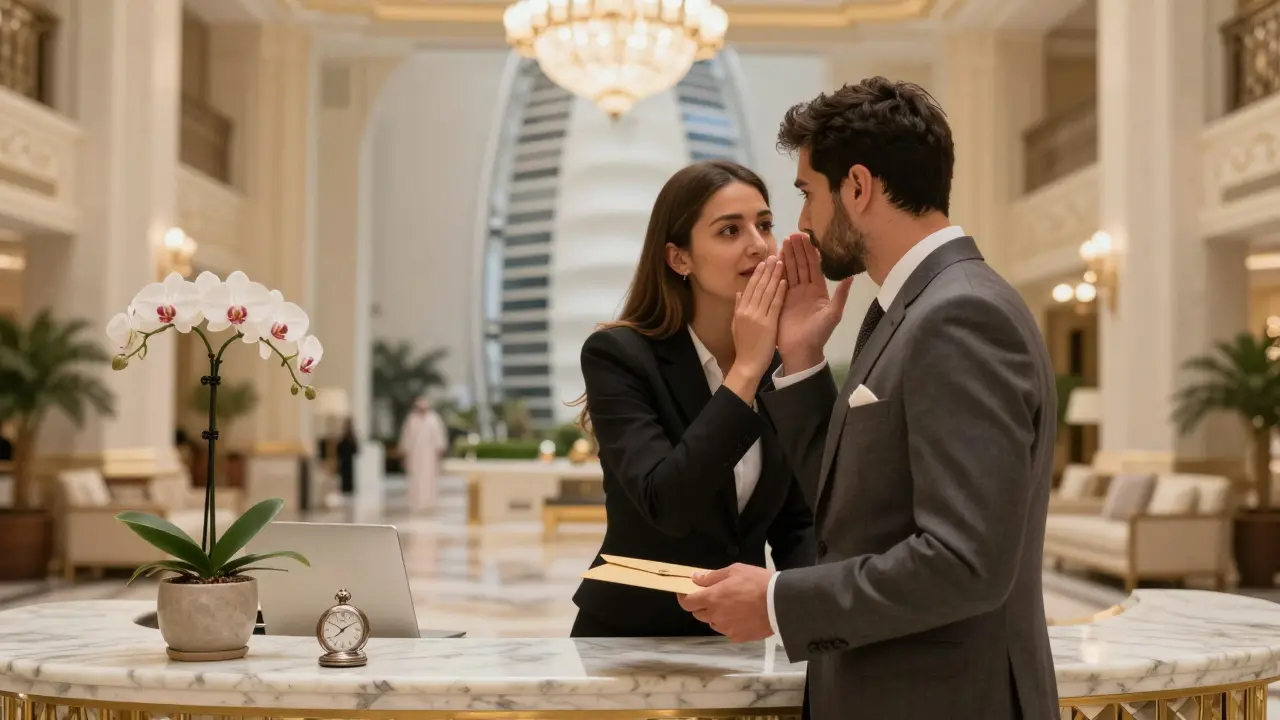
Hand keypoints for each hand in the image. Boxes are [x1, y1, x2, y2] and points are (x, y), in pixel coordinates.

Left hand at [677, 563, 774, 641]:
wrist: (780, 603)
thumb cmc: (757, 582)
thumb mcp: (734, 570)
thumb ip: (712, 576)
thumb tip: (695, 578)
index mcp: (712, 599)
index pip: (687, 603)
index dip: (684, 598)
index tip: (685, 593)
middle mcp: (715, 616)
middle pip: (698, 614)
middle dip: (701, 605)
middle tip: (713, 596)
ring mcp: (726, 629)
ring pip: (713, 623)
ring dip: (716, 615)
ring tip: (731, 605)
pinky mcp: (738, 637)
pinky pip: (727, 630)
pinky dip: (730, 623)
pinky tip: (742, 615)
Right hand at [731, 256, 785, 378]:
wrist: (748, 364)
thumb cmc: (744, 346)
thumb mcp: (736, 325)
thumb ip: (738, 308)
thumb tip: (739, 292)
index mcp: (741, 309)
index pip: (750, 287)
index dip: (757, 273)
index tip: (763, 262)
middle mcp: (748, 310)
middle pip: (758, 285)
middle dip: (766, 269)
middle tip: (773, 254)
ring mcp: (758, 316)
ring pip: (767, 291)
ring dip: (773, 275)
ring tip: (779, 261)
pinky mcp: (768, 323)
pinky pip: (774, 304)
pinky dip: (779, 292)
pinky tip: (784, 280)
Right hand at [778, 233, 852, 372]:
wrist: (801, 351)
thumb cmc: (818, 334)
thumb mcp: (833, 315)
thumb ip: (840, 296)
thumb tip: (851, 277)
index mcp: (818, 290)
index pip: (814, 266)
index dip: (810, 252)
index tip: (805, 238)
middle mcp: (805, 289)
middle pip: (801, 264)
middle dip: (797, 249)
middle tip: (792, 234)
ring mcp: (792, 294)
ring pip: (790, 270)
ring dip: (787, 256)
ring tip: (783, 241)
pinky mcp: (781, 300)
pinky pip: (779, 281)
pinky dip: (778, 270)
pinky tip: (775, 259)